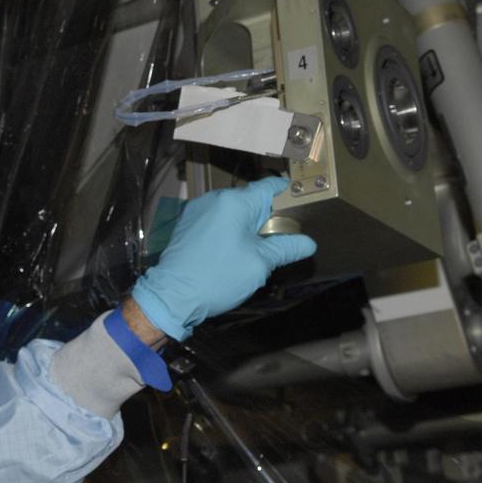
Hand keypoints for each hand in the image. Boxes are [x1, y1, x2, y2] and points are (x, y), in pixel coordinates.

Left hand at [130, 176, 316, 340]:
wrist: (172, 296)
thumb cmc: (219, 276)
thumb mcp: (260, 263)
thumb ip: (286, 248)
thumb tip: (309, 243)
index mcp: (234, 201)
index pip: (269, 186)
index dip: (288, 192)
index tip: (303, 202)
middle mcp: (215, 198)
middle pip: (251, 199)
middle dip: (268, 215)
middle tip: (284, 235)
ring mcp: (197, 210)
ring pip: (233, 211)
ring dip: (248, 224)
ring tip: (260, 247)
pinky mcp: (187, 224)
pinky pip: (217, 220)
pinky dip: (229, 229)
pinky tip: (233, 251)